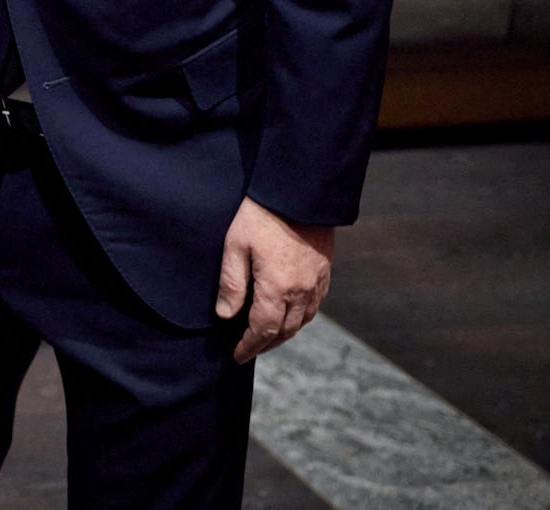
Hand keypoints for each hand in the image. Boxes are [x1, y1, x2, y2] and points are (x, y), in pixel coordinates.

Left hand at [214, 196, 333, 362]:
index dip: (249, 346)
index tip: (237, 356)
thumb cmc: (261, 216)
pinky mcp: (324, 270)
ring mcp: (317, 282)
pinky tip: (292, 313)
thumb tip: (225, 315)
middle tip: (250, 350)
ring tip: (269, 337)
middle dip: (266, 344)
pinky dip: (302, 316)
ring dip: (285, 333)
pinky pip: (315, 304)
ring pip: (303, 320)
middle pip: (285, 330)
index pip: (262, 330)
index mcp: (277, 288)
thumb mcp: (235, 247)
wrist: (299, 193)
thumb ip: (231, 284)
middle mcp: (301, 291)